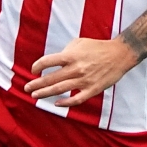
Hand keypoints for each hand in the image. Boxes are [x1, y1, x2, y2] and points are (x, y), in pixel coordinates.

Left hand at [24, 36, 138, 107]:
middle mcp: (76, 68)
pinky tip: (56, 103)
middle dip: (36, 84)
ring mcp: (84, 80)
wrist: (120, 55)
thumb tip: (53, 62)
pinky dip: (66, 103)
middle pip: (51, 78)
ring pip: (60, 90)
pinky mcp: (93, 89)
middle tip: (27, 88)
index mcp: (71, 55)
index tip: (33, 71)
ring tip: (35, 96)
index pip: (48, 61)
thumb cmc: (97, 47)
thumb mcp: (79, 42)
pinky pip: (77, 99)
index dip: (38, 66)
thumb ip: (65, 51)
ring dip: (45, 93)